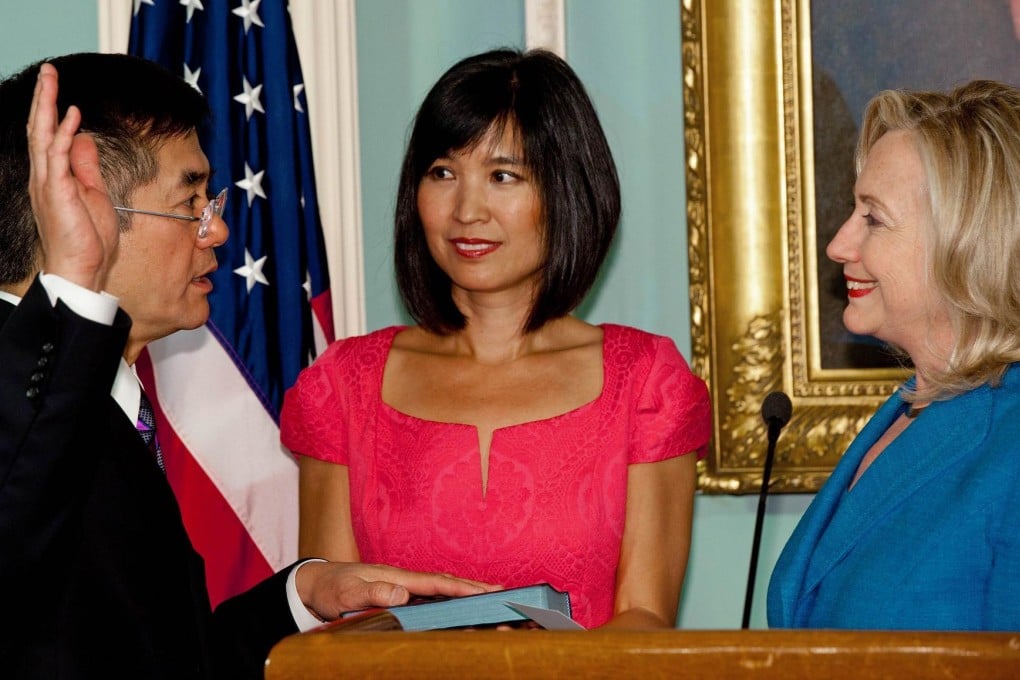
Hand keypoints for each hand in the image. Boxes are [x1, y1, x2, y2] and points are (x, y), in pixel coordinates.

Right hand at [27, 63, 117, 291]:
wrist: (81, 269)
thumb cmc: (88, 240)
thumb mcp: (93, 195)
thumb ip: (86, 167)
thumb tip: (83, 140)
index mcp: (53, 178)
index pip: (47, 137)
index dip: (51, 111)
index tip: (58, 90)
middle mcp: (45, 177)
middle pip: (38, 129)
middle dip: (43, 98)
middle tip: (48, 70)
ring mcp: (48, 184)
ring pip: (42, 135)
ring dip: (47, 105)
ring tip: (51, 78)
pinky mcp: (57, 192)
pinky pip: (56, 156)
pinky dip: (62, 133)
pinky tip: (70, 115)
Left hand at [295, 561, 501, 621]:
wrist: (317, 585)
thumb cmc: (333, 588)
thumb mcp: (348, 593)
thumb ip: (373, 592)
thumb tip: (403, 593)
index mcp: (399, 578)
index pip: (439, 583)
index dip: (464, 588)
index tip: (490, 591)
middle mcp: (407, 582)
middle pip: (448, 586)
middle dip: (477, 590)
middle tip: (506, 595)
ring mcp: (406, 590)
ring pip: (443, 595)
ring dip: (467, 598)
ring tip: (493, 603)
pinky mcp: (401, 600)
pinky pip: (432, 603)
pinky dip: (451, 606)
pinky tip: (462, 613)